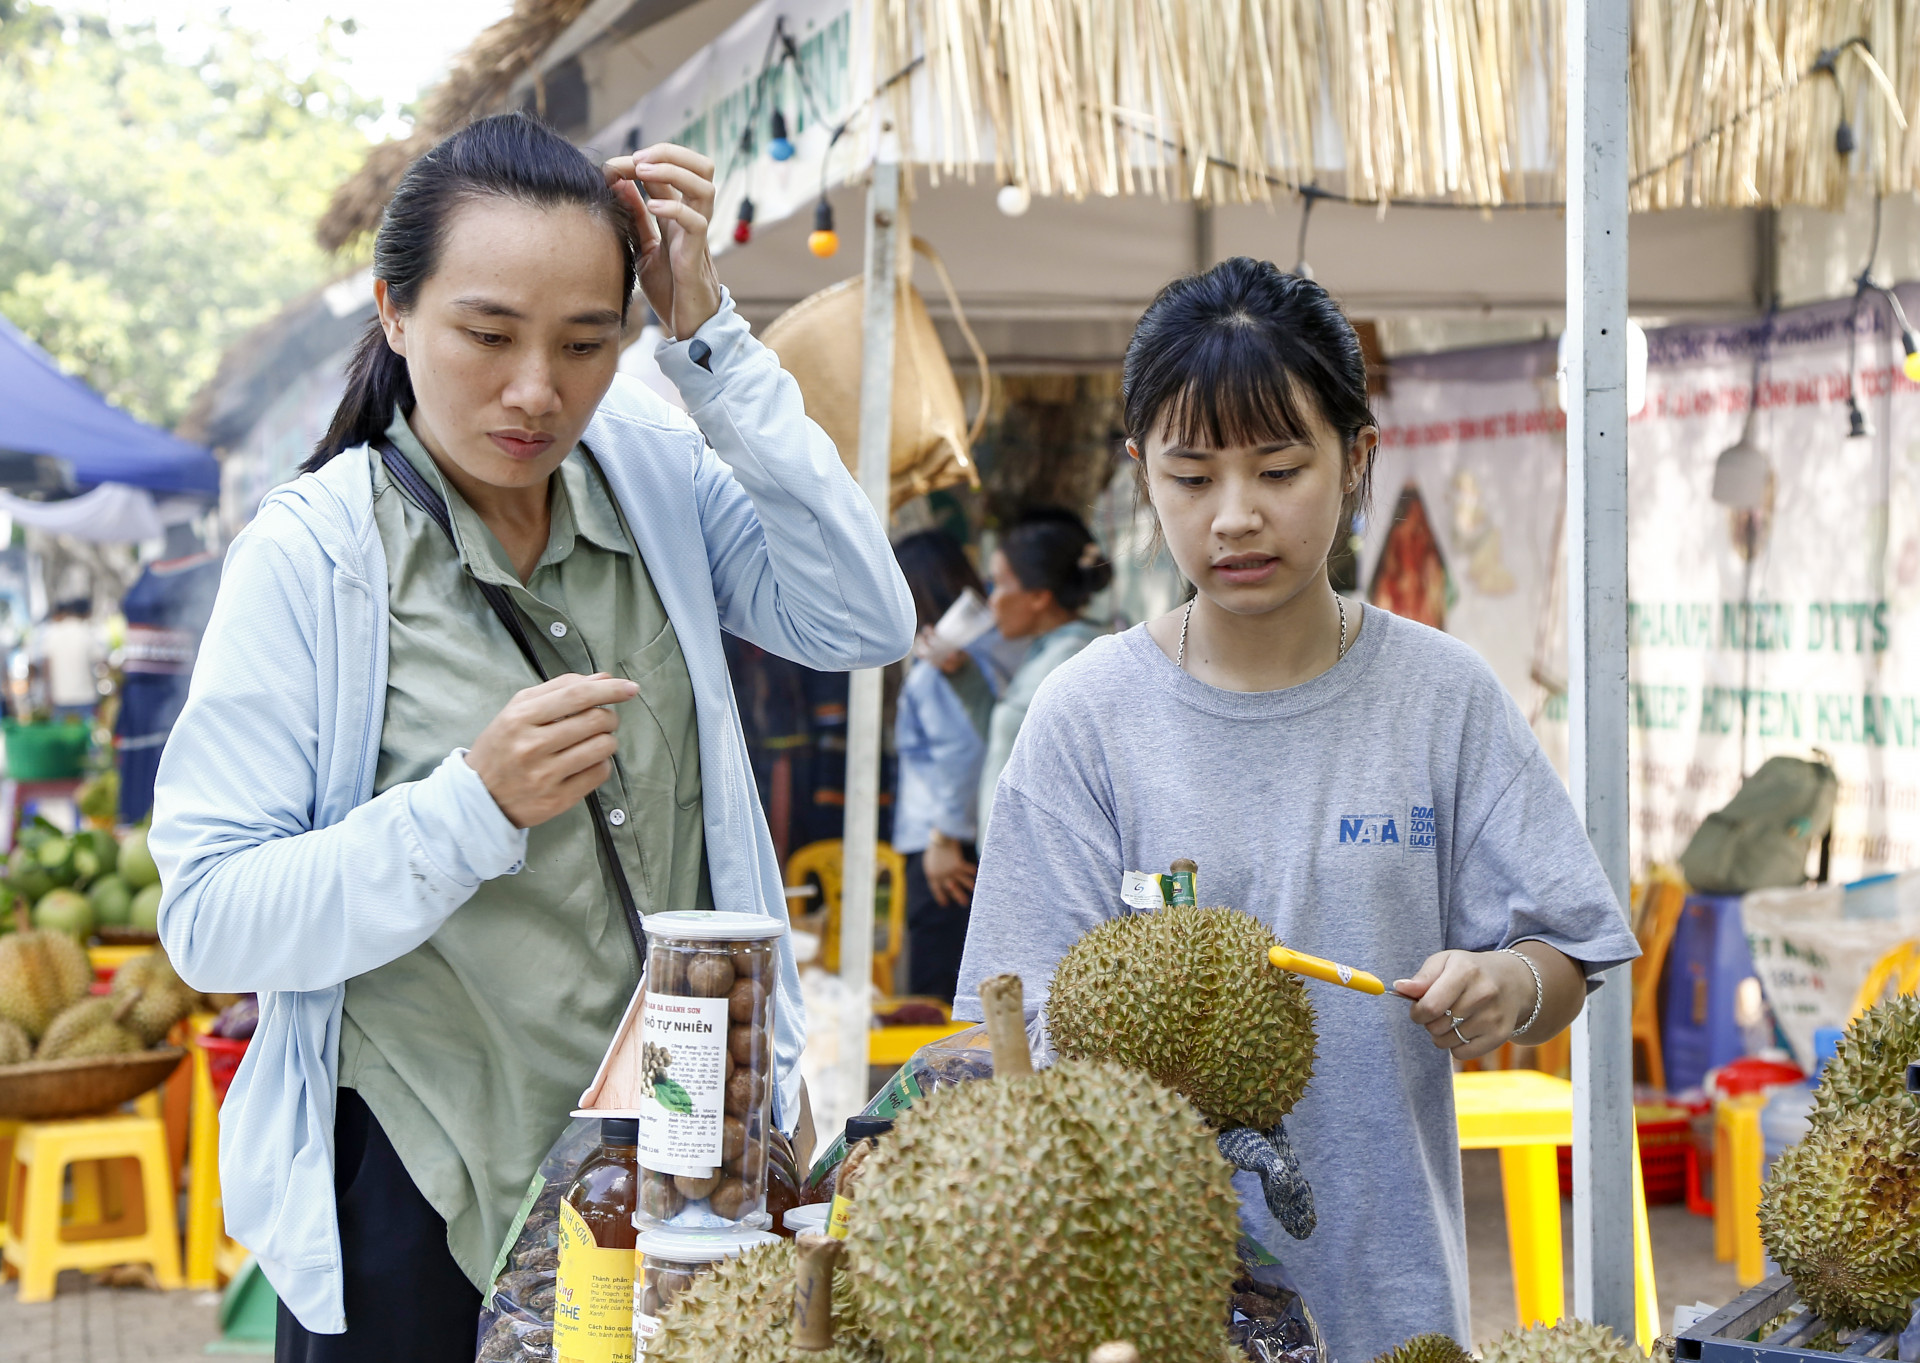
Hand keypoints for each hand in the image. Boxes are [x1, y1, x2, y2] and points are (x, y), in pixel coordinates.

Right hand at [466, 673, 636, 828]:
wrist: (478, 798)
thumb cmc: (502, 747)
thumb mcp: (517, 711)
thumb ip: (558, 689)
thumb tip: (602, 678)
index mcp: (520, 718)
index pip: (576, 696)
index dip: (609, 689)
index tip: (630, 688)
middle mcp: (531, 746)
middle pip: (595, 720)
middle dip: (609, 716)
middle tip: (604, 719)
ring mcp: (545, 775)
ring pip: (602, 747)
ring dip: (608, 739)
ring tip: (595, 740)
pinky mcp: (557, 799)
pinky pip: (599, 773)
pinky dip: (601, 763)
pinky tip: (587, 762)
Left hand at [603, 144, 723, 340]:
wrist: (686, 327)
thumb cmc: (669, 289)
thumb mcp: (644, 246)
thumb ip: (635, 216)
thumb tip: (618, 183)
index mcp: (680, 214)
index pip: (671, 170)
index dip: (644, 158)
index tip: (613, 166)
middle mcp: (693, 219)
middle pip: (701, 166)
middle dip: (669, 153)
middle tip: (638, 159)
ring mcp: (697, 236)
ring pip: (704, 186)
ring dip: (673, 171)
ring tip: (644, 171)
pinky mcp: (696, 257)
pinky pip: (696, 223)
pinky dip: (675, 208)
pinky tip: (653, 207)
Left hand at [922, 833, 976, 907]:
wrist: (940, 839)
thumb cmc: (934, 851)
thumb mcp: (929, 863)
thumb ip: (934, 873)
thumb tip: (943, 881)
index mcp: (933, 876)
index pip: (937, 890)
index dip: (941, 897)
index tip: (945, 904)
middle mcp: (943, 875)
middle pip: (952, 889)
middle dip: (959, 897)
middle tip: (965, 904)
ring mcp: (952, 870)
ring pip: (964, 881)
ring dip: (970, 887)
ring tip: (976, 892)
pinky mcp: (959, 864)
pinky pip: (969, 870)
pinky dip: (974, 873)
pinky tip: (980, 876)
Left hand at [1394, 948, 1538, 1061]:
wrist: (1513, 982)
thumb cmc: (1470, 971)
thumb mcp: (1445, 962)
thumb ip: (1422, 977)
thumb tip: (1400, 988)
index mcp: (1466, 971)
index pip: (1430, 1006)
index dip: (1417, 1012)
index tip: (1418, 1009)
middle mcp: (1484, 993)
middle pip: (1437, 1026)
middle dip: (1429, 1022)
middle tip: (1438, 1012)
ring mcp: (1494, 1016)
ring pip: (1448, 1042)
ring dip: (1442, 1035)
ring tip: (1452, 1019)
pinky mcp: (1500, 1035)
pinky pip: (1463, 1053)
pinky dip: (1457, 1046)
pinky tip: (1464, 1029)